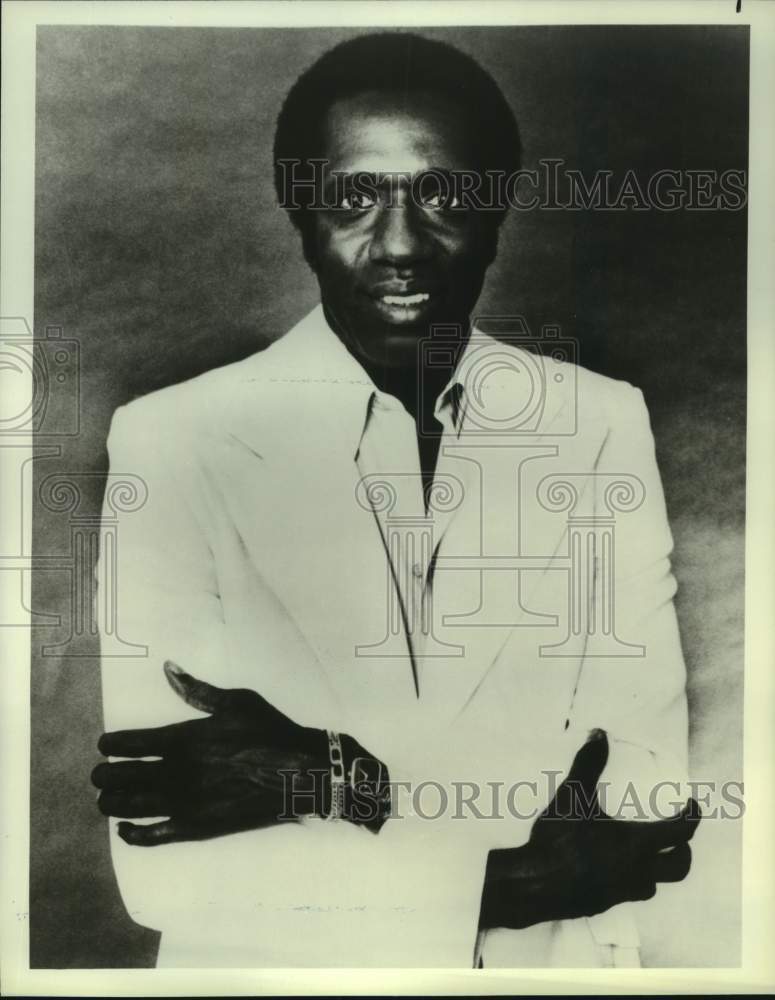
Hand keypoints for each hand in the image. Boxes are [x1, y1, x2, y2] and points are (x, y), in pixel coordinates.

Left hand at [92, 661, 327, 845]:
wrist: (299, 771)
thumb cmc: (269, 731)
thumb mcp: (235, 701)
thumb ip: (196, 689)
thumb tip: (168, 668)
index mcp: (184, 738)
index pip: (130, 744)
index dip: (110, 745)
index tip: (104, 746)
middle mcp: (178, 772)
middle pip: (123, 778)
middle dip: (104, 776)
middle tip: (99, 775)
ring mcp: (185, 802)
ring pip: (131, 807)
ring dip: (111, 804)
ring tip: (106, 801)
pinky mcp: (197, 827)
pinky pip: (154, 836)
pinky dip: (133, 834)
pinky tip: (125, 829)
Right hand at [479, 730, 700, 929]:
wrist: (536, 884)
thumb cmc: (559, 839)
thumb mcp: (573, 795)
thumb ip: (589, 764)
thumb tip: (600, 735)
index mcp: (637, 843)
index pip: (680, 832)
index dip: (692, 817)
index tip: (693, 805)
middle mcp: (637, 870)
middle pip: (679, 867)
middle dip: (683, 850)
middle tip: (677, 836)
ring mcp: (622, 892)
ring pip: (654, 884)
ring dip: (657, 869)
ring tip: (646, 854)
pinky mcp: (605, 903)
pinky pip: (630, 894)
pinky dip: (632, 881)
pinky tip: (614, 870)